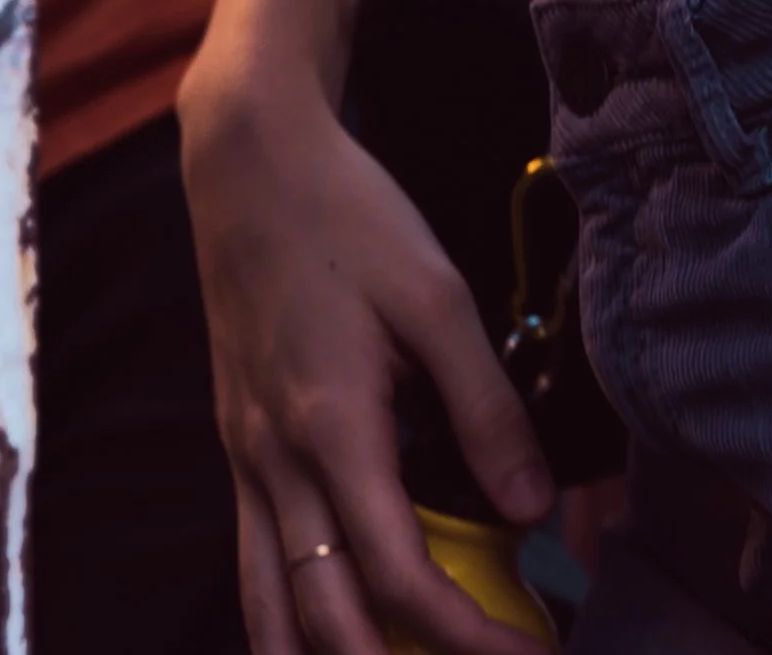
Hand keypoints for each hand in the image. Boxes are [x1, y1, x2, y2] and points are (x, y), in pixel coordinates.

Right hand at [180, 69, 554, 654]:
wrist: (249, 164)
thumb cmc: (347, 217)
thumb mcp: (436, 295)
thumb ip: (487, 407)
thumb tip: (534, 510)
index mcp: (333, 429)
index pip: (400, 580)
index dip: (467, 638)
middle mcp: (277, 464)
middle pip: (325, 624)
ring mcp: (246, 460)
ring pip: (268, 613)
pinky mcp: (237, 445)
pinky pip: (252, 566)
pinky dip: (285, 622)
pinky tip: (328, 630)